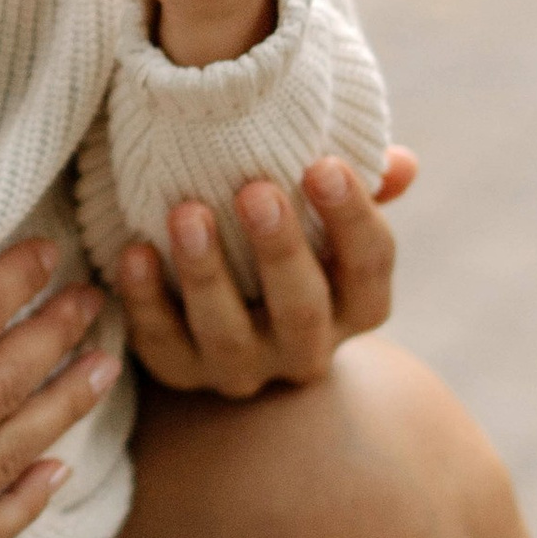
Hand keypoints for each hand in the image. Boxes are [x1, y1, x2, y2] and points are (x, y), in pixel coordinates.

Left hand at [114, 149, 417, 397]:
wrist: (228, 321)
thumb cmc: (286, 242)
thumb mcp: (325, 217)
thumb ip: (359, 187)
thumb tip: (402, 163)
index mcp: (355, 306)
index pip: (370, 267)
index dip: (353, 218)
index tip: (324, 163)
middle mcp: (306, 348)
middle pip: (302, 310)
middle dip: (279, 250)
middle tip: (255, 190)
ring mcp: (243, 369)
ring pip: (228, 336)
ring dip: (206, 274)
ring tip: (186, 214)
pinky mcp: (182, 374)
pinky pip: (162, 347)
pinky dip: (146, 301)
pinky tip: (134, 252)